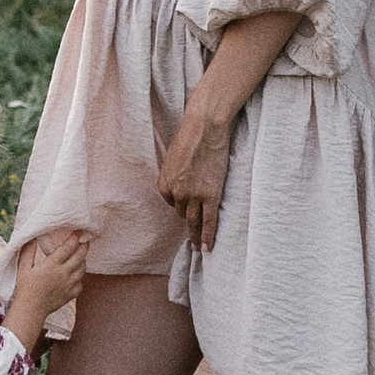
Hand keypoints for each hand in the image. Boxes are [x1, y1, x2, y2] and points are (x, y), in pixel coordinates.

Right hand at [8, 227, 89, 344]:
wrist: (31, 309)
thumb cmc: (25, 288)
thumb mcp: (23, 268)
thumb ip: (28, 251)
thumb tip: (33, 238)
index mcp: (52, 265)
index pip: (67, 247)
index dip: (75, 238)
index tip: (79, 231)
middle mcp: (63, 274)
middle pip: (80, 256)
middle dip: (84, 246)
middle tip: (85, 240)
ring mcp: (69, 285)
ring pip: (82, 269)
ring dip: (83, 260)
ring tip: (81, 255)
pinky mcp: (71, 294)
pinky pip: (81, 283)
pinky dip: (80, 277)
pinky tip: (75, 274)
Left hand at [155, 97, 236, 255]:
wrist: (204, 126)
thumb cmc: (191, 135)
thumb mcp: (175, 157)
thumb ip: (177, 173)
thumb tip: (184, 179)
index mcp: (164, 183)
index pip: (172, 202)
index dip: (181, 204)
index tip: (188, 208)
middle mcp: (176, 192)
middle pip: (182, 213)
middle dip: (189, 219)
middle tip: (193, 234)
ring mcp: (193, 196)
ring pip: (193, 222)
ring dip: (196, 235)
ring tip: (199, 247)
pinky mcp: (210, 195)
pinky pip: (208, 221)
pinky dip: (207, 236)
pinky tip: (207, 248)